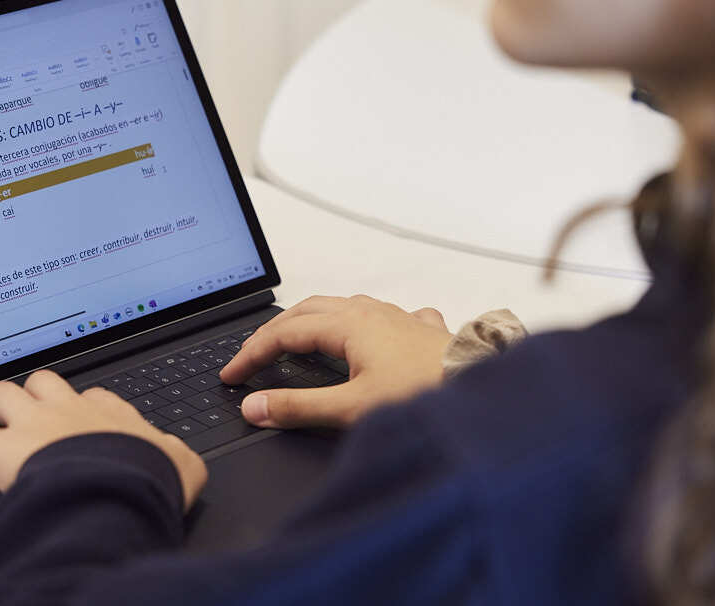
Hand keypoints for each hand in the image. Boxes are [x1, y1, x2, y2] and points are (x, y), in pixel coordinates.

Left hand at [0, 370, 207, 508]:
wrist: (119, 492)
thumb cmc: (149, 480)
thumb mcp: (181, 464)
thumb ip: (174, 453)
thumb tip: (176, 456)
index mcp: (110, 413)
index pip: (92, 398)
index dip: (80, 410)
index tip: (77, 427)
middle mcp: (69, 409)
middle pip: (43, 381)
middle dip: (31, 397)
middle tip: (28, 421)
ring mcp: (33, 423)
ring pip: (1, 393)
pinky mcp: (1, 447)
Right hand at [219, 295, 452, 429]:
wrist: (481, 390)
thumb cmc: (425, 393)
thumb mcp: (351, 408)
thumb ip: (298, 407)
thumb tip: (256, 406)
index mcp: (349, 324)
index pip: (284, 333)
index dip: (253, 353)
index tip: (233, 375)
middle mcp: (372, 313)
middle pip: (309, 310)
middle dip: (276, 330)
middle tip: (254, 354)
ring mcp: (398, 318)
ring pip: (345, 307)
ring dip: (315, 320)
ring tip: (299, 339)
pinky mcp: (420, 330)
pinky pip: (383, 316)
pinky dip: (361, 324)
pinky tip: (371, 338)